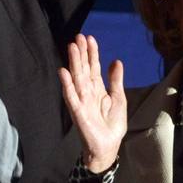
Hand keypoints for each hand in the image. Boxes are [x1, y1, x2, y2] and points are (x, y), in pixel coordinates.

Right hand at [59, 35, 126, 172]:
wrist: (108, 145)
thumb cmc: (112, 124)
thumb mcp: (118, 98)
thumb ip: (115, 80)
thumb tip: (116, 61)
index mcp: (97, 88)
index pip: (93, 67)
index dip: (92, 53)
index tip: (89, 38)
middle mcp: (87, 92)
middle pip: (84, 69)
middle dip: (81, 53)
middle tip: (78, 36)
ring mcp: (81, 101)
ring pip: (77, 78)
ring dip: (74, 63)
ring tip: (72, 47)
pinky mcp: (78, 112)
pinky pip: (71, 96)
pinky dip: (67, 85)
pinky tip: (64, 72)